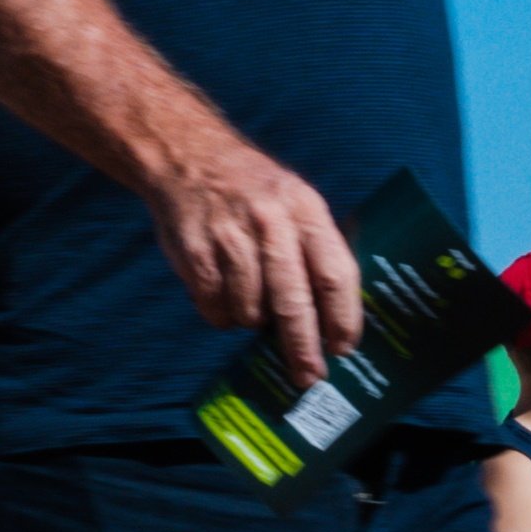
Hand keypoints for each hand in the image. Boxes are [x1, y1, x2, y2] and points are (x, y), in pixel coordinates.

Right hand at [143, 133, 361, 380]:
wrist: (186, 156)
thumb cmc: (253, 189)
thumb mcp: (296, 200)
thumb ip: (317, 245)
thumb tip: (338, 311)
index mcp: (304, 210)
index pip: (334, 273)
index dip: (342, 317)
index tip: (344, 348)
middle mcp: (269, 223)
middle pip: (292, 300)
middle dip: (302, 344)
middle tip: (308, 375)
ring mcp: (228, 238)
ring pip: (250, 308)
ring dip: (253, 324)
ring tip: (253, 315)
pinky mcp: (193, 252)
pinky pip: (213, 305)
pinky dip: (221, 316)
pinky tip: (224, 303)